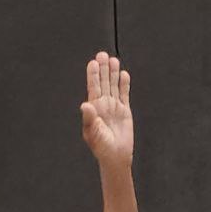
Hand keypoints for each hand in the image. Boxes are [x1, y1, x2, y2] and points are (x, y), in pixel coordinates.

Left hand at [80, 51, 132, 168]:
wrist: (115, 156)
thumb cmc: (101, 147)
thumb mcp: (93, 134)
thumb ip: (89, 119)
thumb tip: (85, 104)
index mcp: (94, 108)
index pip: (93, 87)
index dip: (93, 75)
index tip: (93, 62)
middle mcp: (103, 105)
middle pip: (103, 82)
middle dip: (103, 69)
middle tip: (102, 54)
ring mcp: (114, 107)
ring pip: (114, 86)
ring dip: (113, 73)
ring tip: (113, 60)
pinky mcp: (124, 111)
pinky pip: (124, 94)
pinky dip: (124, 85)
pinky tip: (124, 75)